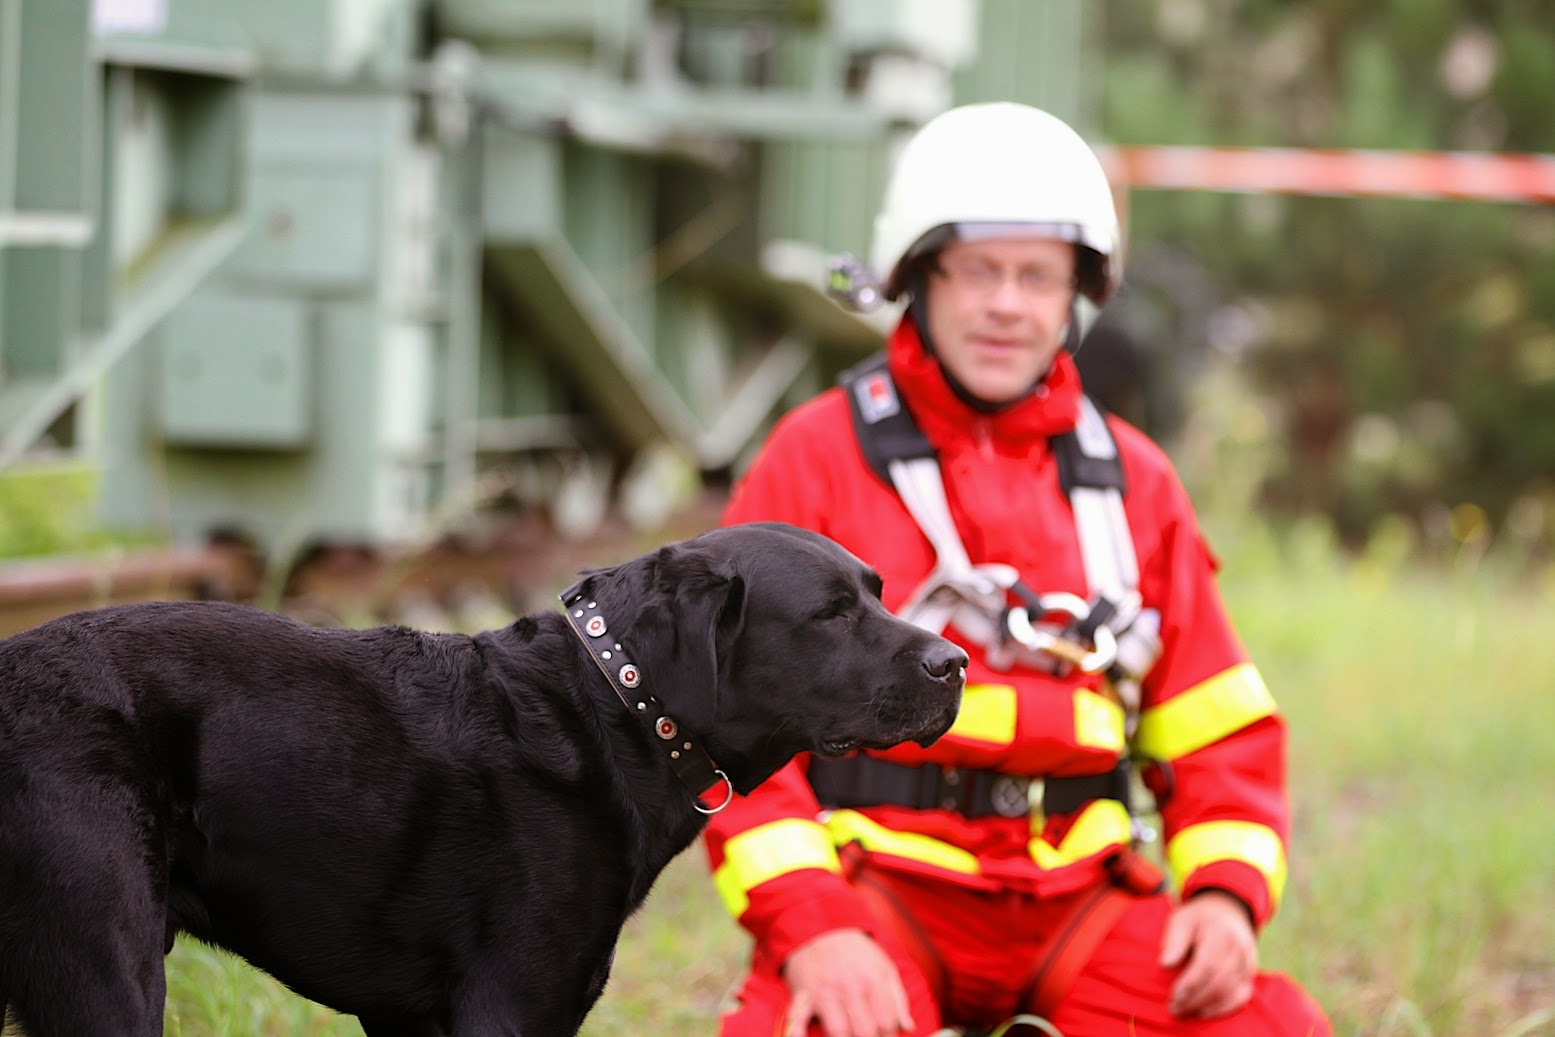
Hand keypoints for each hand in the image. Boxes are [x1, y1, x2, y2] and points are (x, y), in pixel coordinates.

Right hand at [781, 928, 915, 1036]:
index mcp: (872, 979)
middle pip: (865, 1031)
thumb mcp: (883, 966)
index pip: (886, 1022)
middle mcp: (849, 986)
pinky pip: (798, 1019)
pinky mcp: (803, 994)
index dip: (889, 1035)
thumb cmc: (856, 951)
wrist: (819, 926)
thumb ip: (898, 998)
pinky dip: (798, 1033)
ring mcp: (824, 991)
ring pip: (838, 1031)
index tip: (885, 1035)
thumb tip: (908, 1028)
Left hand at [1158, 890, 1257, 1018]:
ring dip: (1206, 1006)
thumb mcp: (1181, 919)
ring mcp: (1247, 963)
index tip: (1173, 996)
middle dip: (1195, 999)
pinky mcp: (1250, 974)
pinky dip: (1223, 1008)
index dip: (1191, 984)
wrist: (1227, 911)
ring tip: (1184, 1012)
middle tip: (1174, 1008)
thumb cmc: (1198, 918)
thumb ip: (1174, 940)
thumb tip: (1164, 964)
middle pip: (1219, 982)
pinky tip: (1204, 1012)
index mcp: (1220, 933)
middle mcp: (1238, 949)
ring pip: (1230, 992)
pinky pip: (1240, 997)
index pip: (1207, 964)